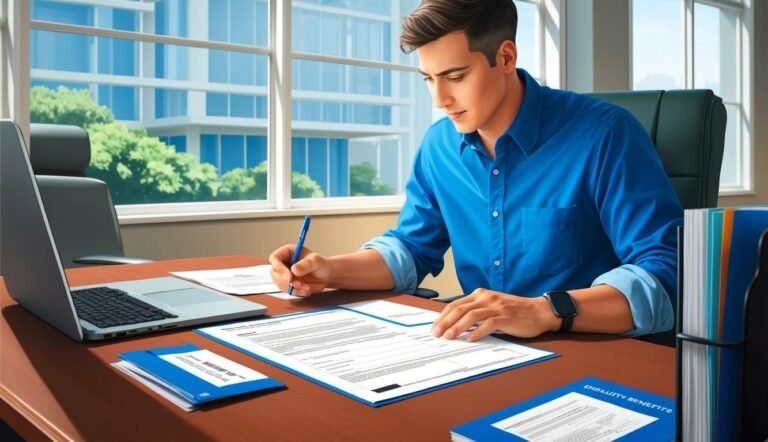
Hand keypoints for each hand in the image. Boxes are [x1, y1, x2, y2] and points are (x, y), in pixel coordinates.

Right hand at [268, 244, 333, 296]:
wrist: (328, 276)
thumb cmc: (322, 264)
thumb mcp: (316, 261)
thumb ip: (305, 264)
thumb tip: (294, 269)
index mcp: (288, 252)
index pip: (275, 258)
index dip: (279, 268)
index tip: (289, 277)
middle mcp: (284, 263)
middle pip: (274, 273)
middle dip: (286, 281)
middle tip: (300, 284)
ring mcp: (285, 274)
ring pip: (279, 283)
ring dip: (292, 288)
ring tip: (306, 287)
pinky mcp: (289, 284)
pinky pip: (287, 290)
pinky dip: (296, 292)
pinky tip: (306, 290)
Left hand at [431, 288, 558, 340]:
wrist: (538, 311)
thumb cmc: (514, 311)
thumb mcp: (491, 306)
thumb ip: (475, 311)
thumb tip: (455, 325)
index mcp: (480, 294)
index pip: (455, 304)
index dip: (442, 316)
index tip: (434, 328)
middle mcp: (486, 298)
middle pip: (460, 309)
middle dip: (445, 322)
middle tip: (436, 334)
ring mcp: (496, 306)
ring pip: (471, 315)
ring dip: (458, 327)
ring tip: (449, 337)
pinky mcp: (506, 316)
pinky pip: (488, 324)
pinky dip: (478, 332)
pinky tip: (470, 339)